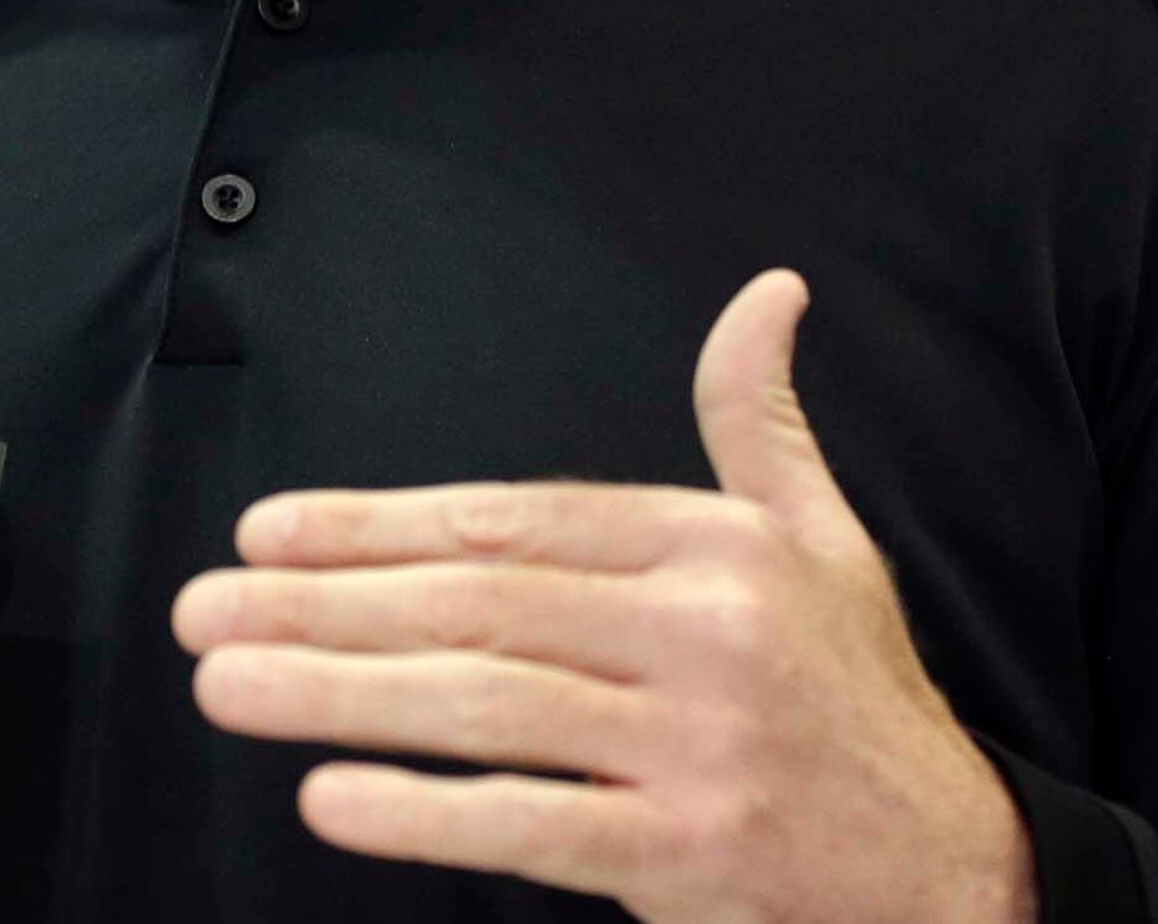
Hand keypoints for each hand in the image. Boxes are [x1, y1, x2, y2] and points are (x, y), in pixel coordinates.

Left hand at [173, 269, 1031, 923]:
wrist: (952, 861)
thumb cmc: (858, 694)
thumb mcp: (824, 538)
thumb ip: (759, 421)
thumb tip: (768, 295)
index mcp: (716, 548)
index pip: (515, 524)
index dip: (382, 525)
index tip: (269, 531)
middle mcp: (707, 633)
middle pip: (479, 606)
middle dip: (323, 603)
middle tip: (204, 606)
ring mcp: (697, 745)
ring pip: (487, 706)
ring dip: (337, 693)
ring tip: (228, 682)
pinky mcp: (687, 849)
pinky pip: (532, 822)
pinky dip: (424, 813)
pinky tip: (331, 797)